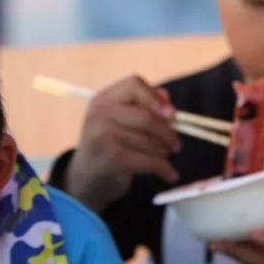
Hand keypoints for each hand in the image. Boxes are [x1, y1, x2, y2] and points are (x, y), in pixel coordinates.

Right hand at [65, 75, 180, 212]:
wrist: (86, 178)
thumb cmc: (108, 144)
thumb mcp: (118, 120)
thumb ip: (143, 106)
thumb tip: (169, 105)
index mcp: (103, 99)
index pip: (134, 84)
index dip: (155, 97)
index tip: (171, 113)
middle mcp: (100, 113)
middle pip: (146, 117)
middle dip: (167, 132)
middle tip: (176, 144)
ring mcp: (103, 136)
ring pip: (149, 141)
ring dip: (164, 151)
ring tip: (166, 156)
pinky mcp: (111, 158)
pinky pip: (148, 161)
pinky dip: (164, 169)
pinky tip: (170, 175)